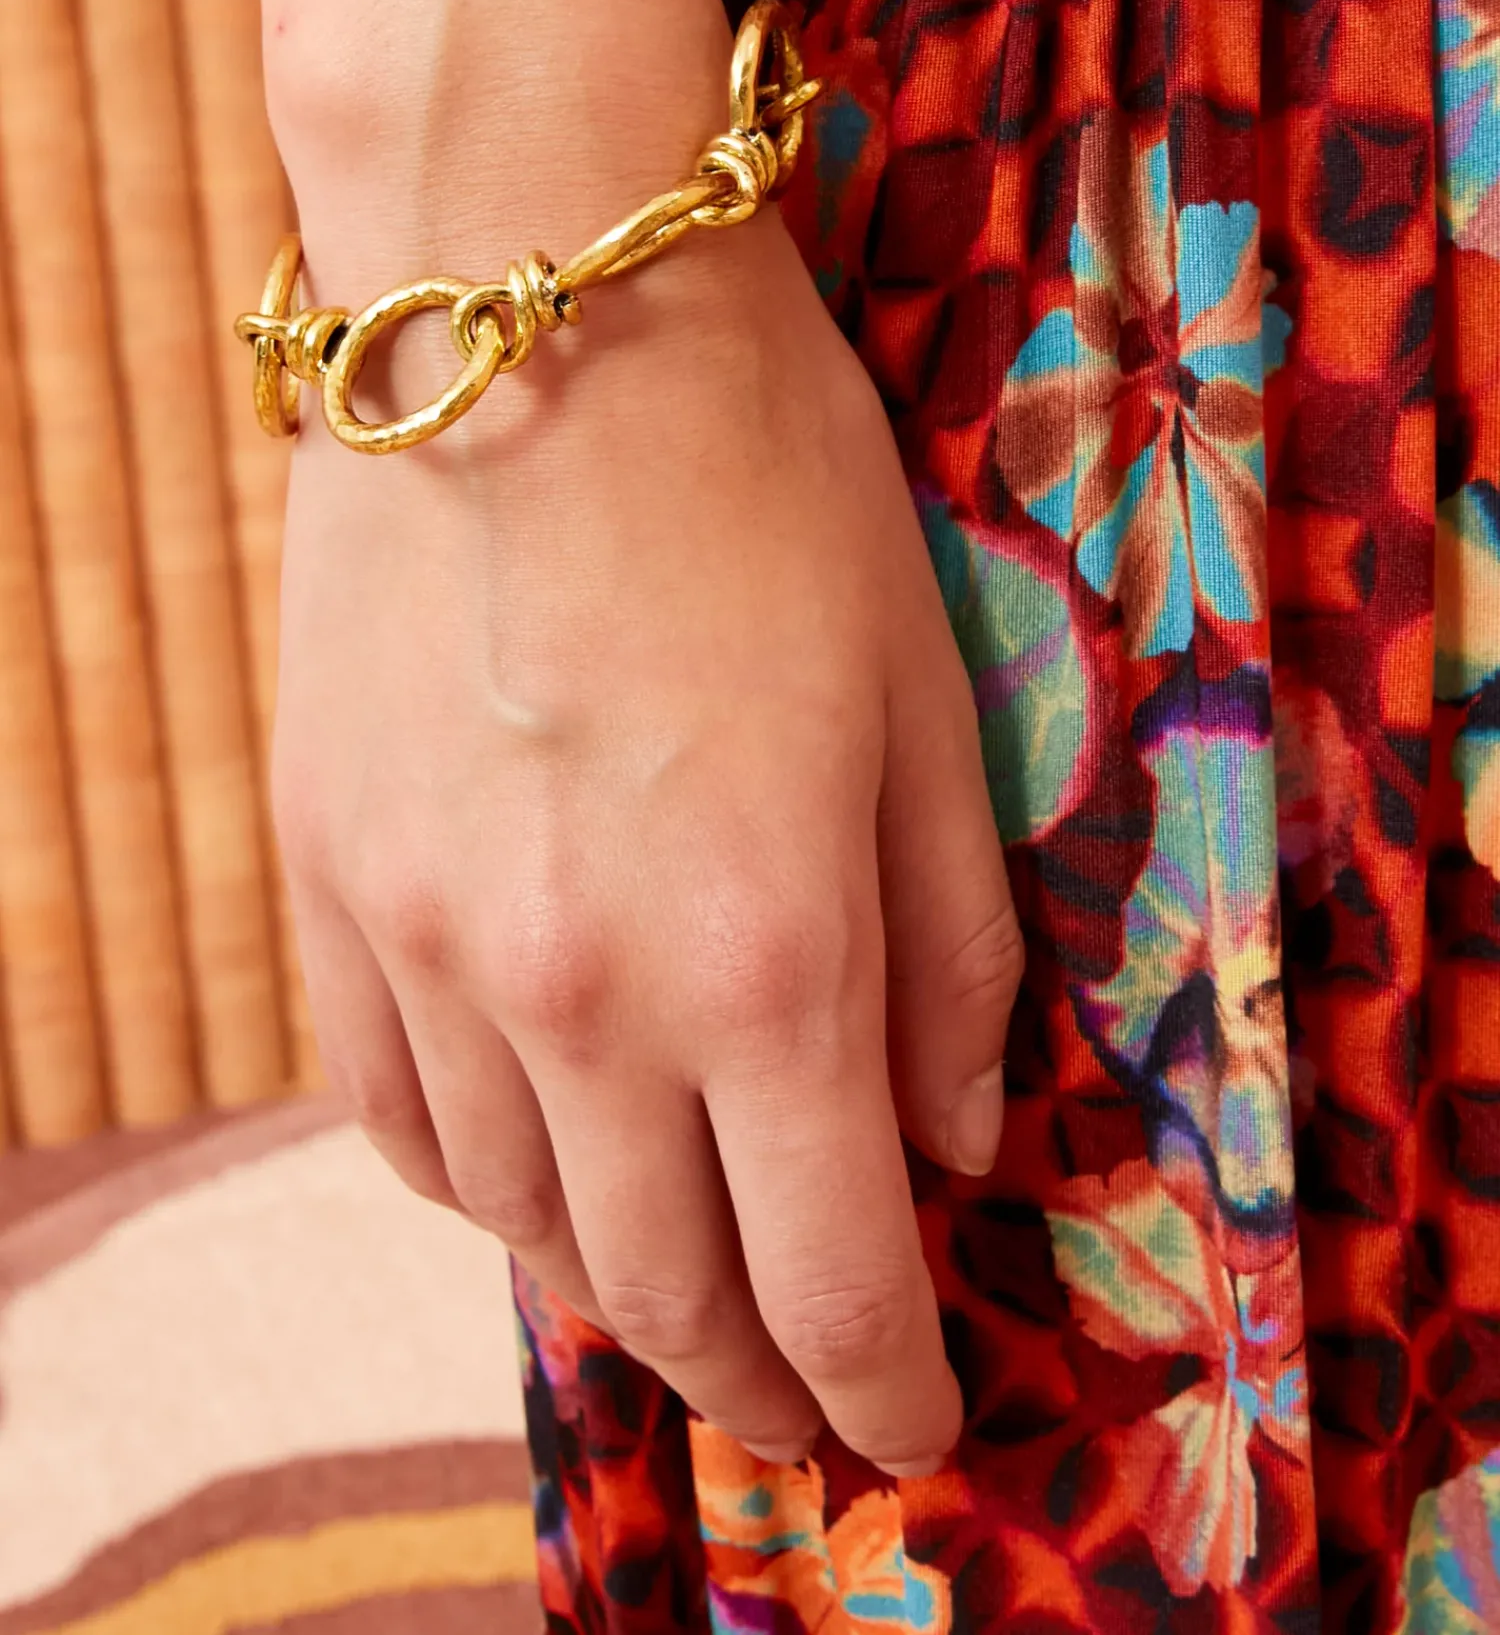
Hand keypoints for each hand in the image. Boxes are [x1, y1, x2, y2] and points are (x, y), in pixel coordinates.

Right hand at [274, 193, 1021, 1474]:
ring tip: (678, 1282)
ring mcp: (424, 940)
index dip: (882, 1387)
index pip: (831, 1273)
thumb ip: (953, 952)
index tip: (907, 1434)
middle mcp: (580, 988)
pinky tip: (528, 1164)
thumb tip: (952, 1140)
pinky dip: (475, 1177)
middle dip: (751, 1370)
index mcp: (768, 954)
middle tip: (804, 1396)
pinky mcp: (323, 871)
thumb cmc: (769, 478)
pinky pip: (387, 1109)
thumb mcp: (929, 706)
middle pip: (662, 1285)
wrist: (532, 302)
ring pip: (516, 1217)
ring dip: (614, 1283)